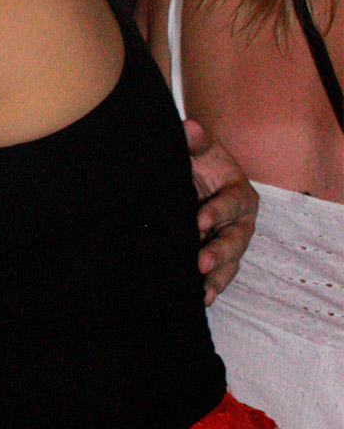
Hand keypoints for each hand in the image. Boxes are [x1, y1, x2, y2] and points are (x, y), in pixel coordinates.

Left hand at [185, 120, 258, 305]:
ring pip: (229, 262)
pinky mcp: (215, 257)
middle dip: (219, 252)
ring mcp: (228, 242)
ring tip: (204, 291)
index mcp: (239, 193)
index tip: (199, 221)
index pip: (233, 203)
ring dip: (218, 277)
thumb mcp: (198, 149)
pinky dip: (211, 287)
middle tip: (201, 261)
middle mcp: (240, 222)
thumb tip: (188, 128)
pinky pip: (218, 275)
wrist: (189, 179)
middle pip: (236, 240)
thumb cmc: (198, 163)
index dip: (218, 212)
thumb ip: (196, 141)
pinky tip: (200, 299)